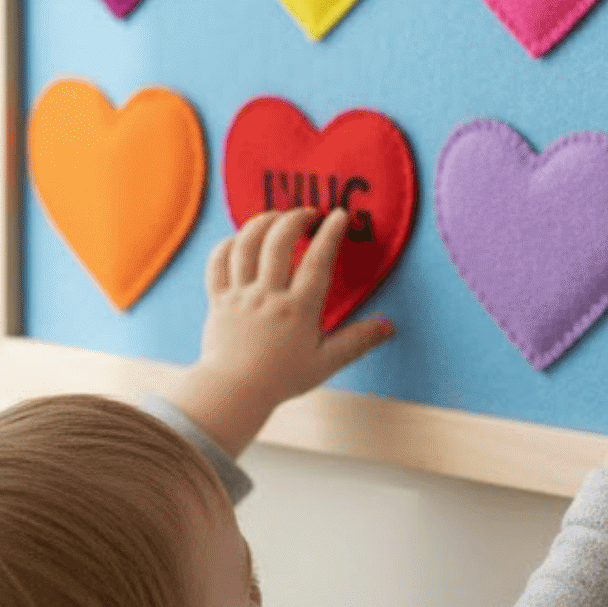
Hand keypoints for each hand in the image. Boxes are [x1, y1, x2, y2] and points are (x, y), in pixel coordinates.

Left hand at [166, 206, 394, 455]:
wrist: (233, 392)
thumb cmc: (281, 379)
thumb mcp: (326, 362)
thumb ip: (358, 341)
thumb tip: (390, 326)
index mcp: (298, 309)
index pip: (318, 261)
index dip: (330, 234)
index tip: (340, 215)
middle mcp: (268, 296)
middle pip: (278, 242)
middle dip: (295, 218)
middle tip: (308, 213)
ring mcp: (240, 296)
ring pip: (245, 245)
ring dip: (261, 223)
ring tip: (275, 216)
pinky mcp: (218, 300)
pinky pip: (217, 263)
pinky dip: (227, 244)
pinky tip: (239, 238)